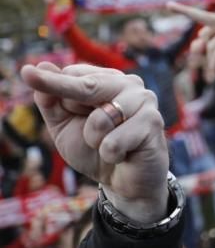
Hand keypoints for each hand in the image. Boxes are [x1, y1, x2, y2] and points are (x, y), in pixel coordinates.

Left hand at [20, 63, 168, 222]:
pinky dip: (110, 155)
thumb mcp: (64, 127)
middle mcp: (129, 84)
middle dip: (66, 95)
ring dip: (94, 141)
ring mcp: (144, 101)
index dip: (51, 83)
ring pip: (99, 121)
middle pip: (87, 86)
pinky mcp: (153, 122)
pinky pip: (113, 143)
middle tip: (58, 105)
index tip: (26, 74)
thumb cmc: (96, 150)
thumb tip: (44, 66)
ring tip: (109, 145)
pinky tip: (124, 155)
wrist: (127, 181)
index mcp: (108, 81)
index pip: (74, 74)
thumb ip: (52, 101)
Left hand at [166, 2, 214, 82]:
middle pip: (203, 37)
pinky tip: (214, 76)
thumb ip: (202, 49)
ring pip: (210, 47)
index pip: (201, 16)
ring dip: (209, 64)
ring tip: (211, 75)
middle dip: (200, 54)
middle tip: (199, 70)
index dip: (184, 11)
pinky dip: (213, 65)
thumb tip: (196, 46)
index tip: (168, 5)